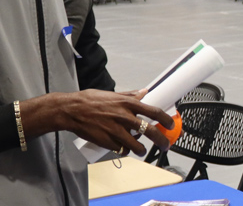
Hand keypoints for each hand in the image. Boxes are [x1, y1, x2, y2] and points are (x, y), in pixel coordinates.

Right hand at [21, 89, 174, 156]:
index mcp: (127, 103)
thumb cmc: (90, 100)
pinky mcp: (108, 142)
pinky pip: (122, 150)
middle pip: (150, 131)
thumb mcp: (112, 94)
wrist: (71, 111)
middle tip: (165, 145)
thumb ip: (130, 95)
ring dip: (140, 150)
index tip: (171, 124)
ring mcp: (116, 131)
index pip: (153, 111)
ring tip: (140, 149)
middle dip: (161, 141)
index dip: (166, 119)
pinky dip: (124, 150)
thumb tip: (144, 92)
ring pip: (137, 146)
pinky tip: (122, 148)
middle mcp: (124, 117)